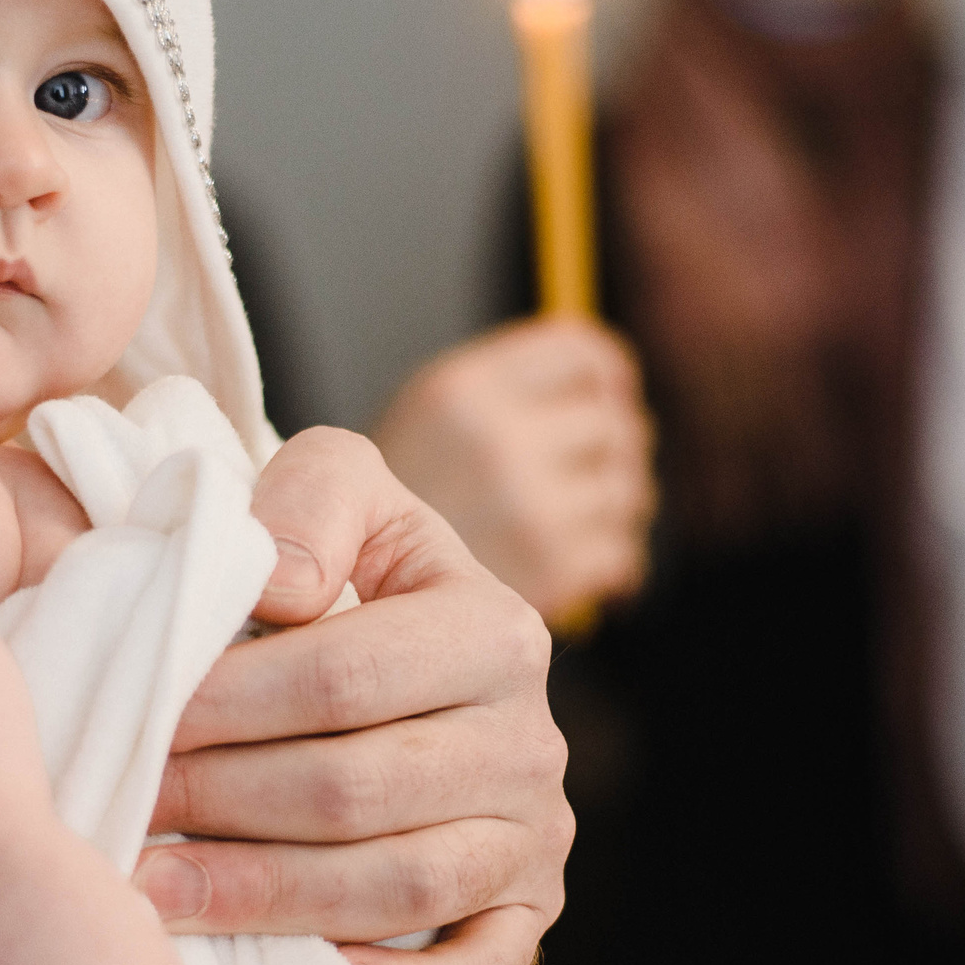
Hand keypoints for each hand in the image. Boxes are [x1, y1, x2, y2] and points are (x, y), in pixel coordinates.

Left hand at [135, 428, 571, 964]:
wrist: (420, 658)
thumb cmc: (348, 573)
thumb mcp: (342, 494)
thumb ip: (310, 501)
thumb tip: (277, 586)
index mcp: (495, 629)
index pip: (342, 679)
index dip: (223, 704)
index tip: (132, 716)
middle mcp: (532, 741)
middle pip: (353, 791)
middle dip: (217, 802)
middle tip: (118, 805)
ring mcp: (534, 841)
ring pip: (396, 889)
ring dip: (258, 898)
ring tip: (147, 890)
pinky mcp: (526, 921)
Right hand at [371, 319, 653, 618]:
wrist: (336, 609)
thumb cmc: (374, 520)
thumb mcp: (416, 426)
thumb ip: (502, 395)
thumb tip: (611, 381)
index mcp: (462, 391)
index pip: (584, 355)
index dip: (607, 375)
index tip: (608, 395)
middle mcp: (498, 442)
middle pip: (617, 426)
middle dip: (614, 451)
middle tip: (593, 471)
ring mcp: (528, 511)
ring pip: (628, 493)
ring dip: (612, 510)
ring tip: (572, 522)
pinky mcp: (549, 575)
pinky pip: (621, 554)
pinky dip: (607, 564)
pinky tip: (571, 566)